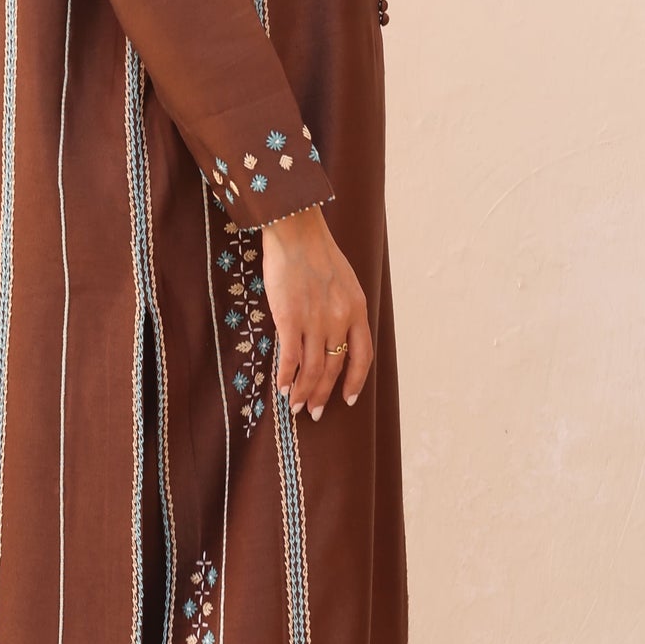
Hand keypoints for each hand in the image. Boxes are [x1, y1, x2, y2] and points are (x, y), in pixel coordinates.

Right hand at [260, 205, 372, 423]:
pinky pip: (291, 356)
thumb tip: (334, 332)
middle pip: (335, 367)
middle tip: (314, 412)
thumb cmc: (316, 251)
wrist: (296, 231)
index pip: (362, 356)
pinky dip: (287, 376)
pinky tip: (282, 387)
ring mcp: (315, 320)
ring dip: (304, 391)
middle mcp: (339, 319)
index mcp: (357, 309)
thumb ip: (342, 307)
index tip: (347, 399)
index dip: (355, 381)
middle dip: (324, 394)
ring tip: (296, 406)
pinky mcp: (290, 317)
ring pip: (313, 368)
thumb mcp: (344, 280)